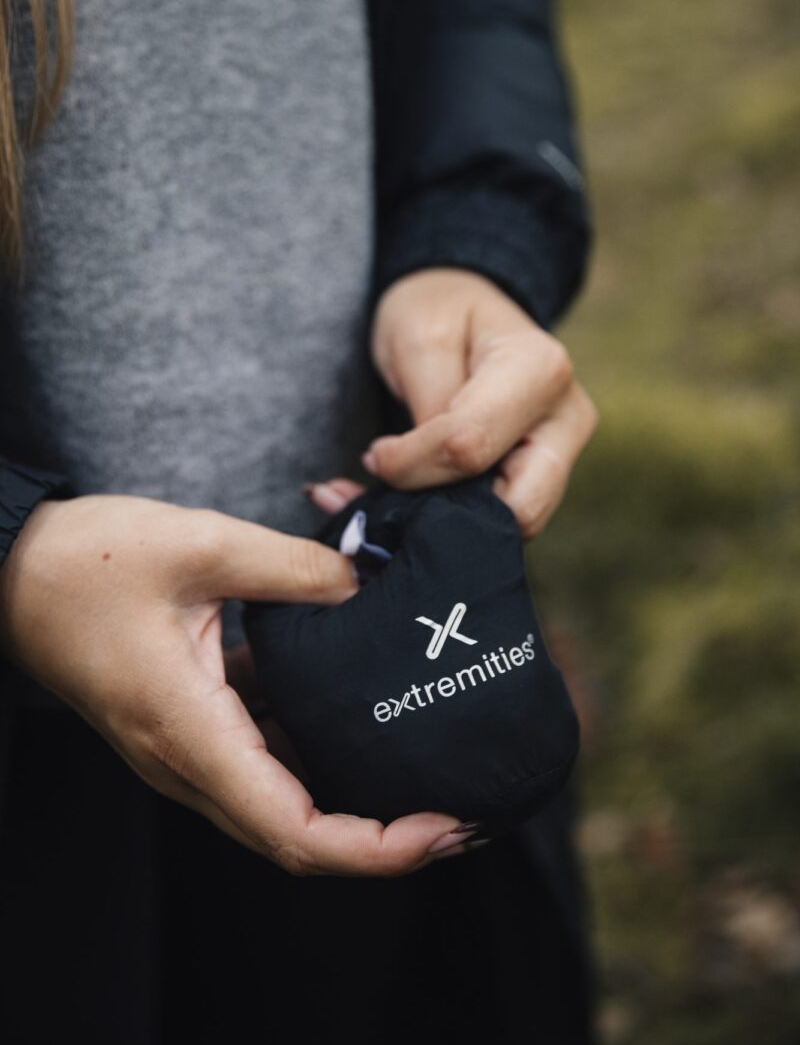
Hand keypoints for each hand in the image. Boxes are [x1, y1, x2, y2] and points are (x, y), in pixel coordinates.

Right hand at [0, 494, 475, 875]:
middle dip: (383, 841)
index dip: (377, 847)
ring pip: (279, 810)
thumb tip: (370, 583)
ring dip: (353, 809)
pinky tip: (358, 721)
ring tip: (424, 777)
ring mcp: (183, 751)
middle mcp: (187, 762)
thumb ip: (296, 567)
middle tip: (459, 813)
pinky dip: (316, 763)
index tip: (442, 825)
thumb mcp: (201, 545)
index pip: (294, 829)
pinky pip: (260, 767)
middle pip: (296, 838)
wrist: (12, 570)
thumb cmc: (87, 561)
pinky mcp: (186, 728)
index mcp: (190, 731)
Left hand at [308, 268, 598, 539]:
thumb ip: (428, 409)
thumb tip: (420, 479)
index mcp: (540, 370)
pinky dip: (458, 521)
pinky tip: (419, 498)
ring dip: (450, 522)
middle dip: (448, 511)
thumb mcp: (419, 340)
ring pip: (514, 525)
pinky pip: (504, 521)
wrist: (465, 311)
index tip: (374, 455)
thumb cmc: (440, 313)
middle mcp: (566, 418)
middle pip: (515, 508)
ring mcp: (563, 454)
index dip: (410, 464)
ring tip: (399, 491)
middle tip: (395, 486)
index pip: (470, 447)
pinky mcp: (545, 479)